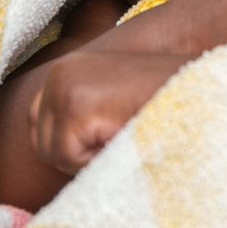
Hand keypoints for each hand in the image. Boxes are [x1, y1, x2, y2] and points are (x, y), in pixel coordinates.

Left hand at [28, 50, 190, 174]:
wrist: (189, 89)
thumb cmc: (153, 97)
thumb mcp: (106, 93)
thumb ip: (76, 106)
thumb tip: (46, 141)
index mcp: (64, 66)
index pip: (37, 121)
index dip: (66, 142)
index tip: (97, 137)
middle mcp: (58, 71)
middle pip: (39, 139)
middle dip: (72, 152)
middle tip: (110, 136)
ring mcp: (64, 88)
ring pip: (52, 152)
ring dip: (84, 157)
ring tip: (116, 133)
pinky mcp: (75, 107)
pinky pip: (68, 158)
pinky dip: (93, 160)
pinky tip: (118, 135)